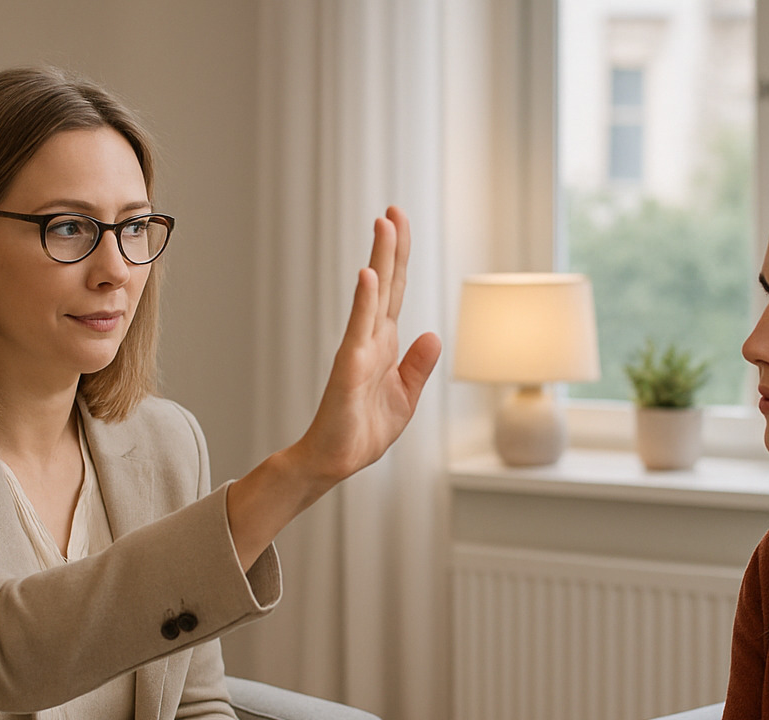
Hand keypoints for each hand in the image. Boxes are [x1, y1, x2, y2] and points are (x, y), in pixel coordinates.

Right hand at [288, 205, 441, 485]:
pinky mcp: (349, 368)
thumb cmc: (363, 430)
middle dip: (390, 245)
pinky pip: (358, 330)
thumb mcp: (405, 397)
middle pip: (386, 283)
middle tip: (392, 209)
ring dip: (379, 260)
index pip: (395, 292)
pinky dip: (364, 302)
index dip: (399, 259)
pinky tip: (368, 276)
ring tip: (383, 224)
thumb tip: (433, 334)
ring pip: (373, 297)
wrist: (335, 460)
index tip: (399, 223)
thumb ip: (418, 366)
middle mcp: (371, 340)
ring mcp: (359, 350)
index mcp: (385, 344)